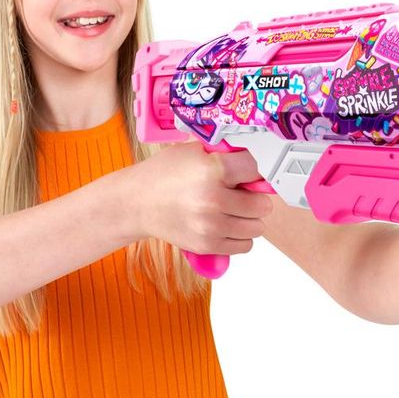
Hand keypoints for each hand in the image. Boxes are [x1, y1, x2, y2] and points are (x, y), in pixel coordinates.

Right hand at [134, 141, 272, 255]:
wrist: (136, 203)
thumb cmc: (163, 175)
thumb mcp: (194, 152)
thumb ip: (226, 155)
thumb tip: (256, 166)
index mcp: (212, 170)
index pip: (255, 170)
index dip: (250, 170)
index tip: (243, 172)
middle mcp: (213, 200)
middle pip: (262, 204)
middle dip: (254, 197)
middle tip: (240, 193)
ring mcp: (211, 227)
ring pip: (257, 227)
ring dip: (249, 219)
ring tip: (233, 210)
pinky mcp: (207, 245)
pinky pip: (244, 245)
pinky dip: (240, 236)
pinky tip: (226, 224)